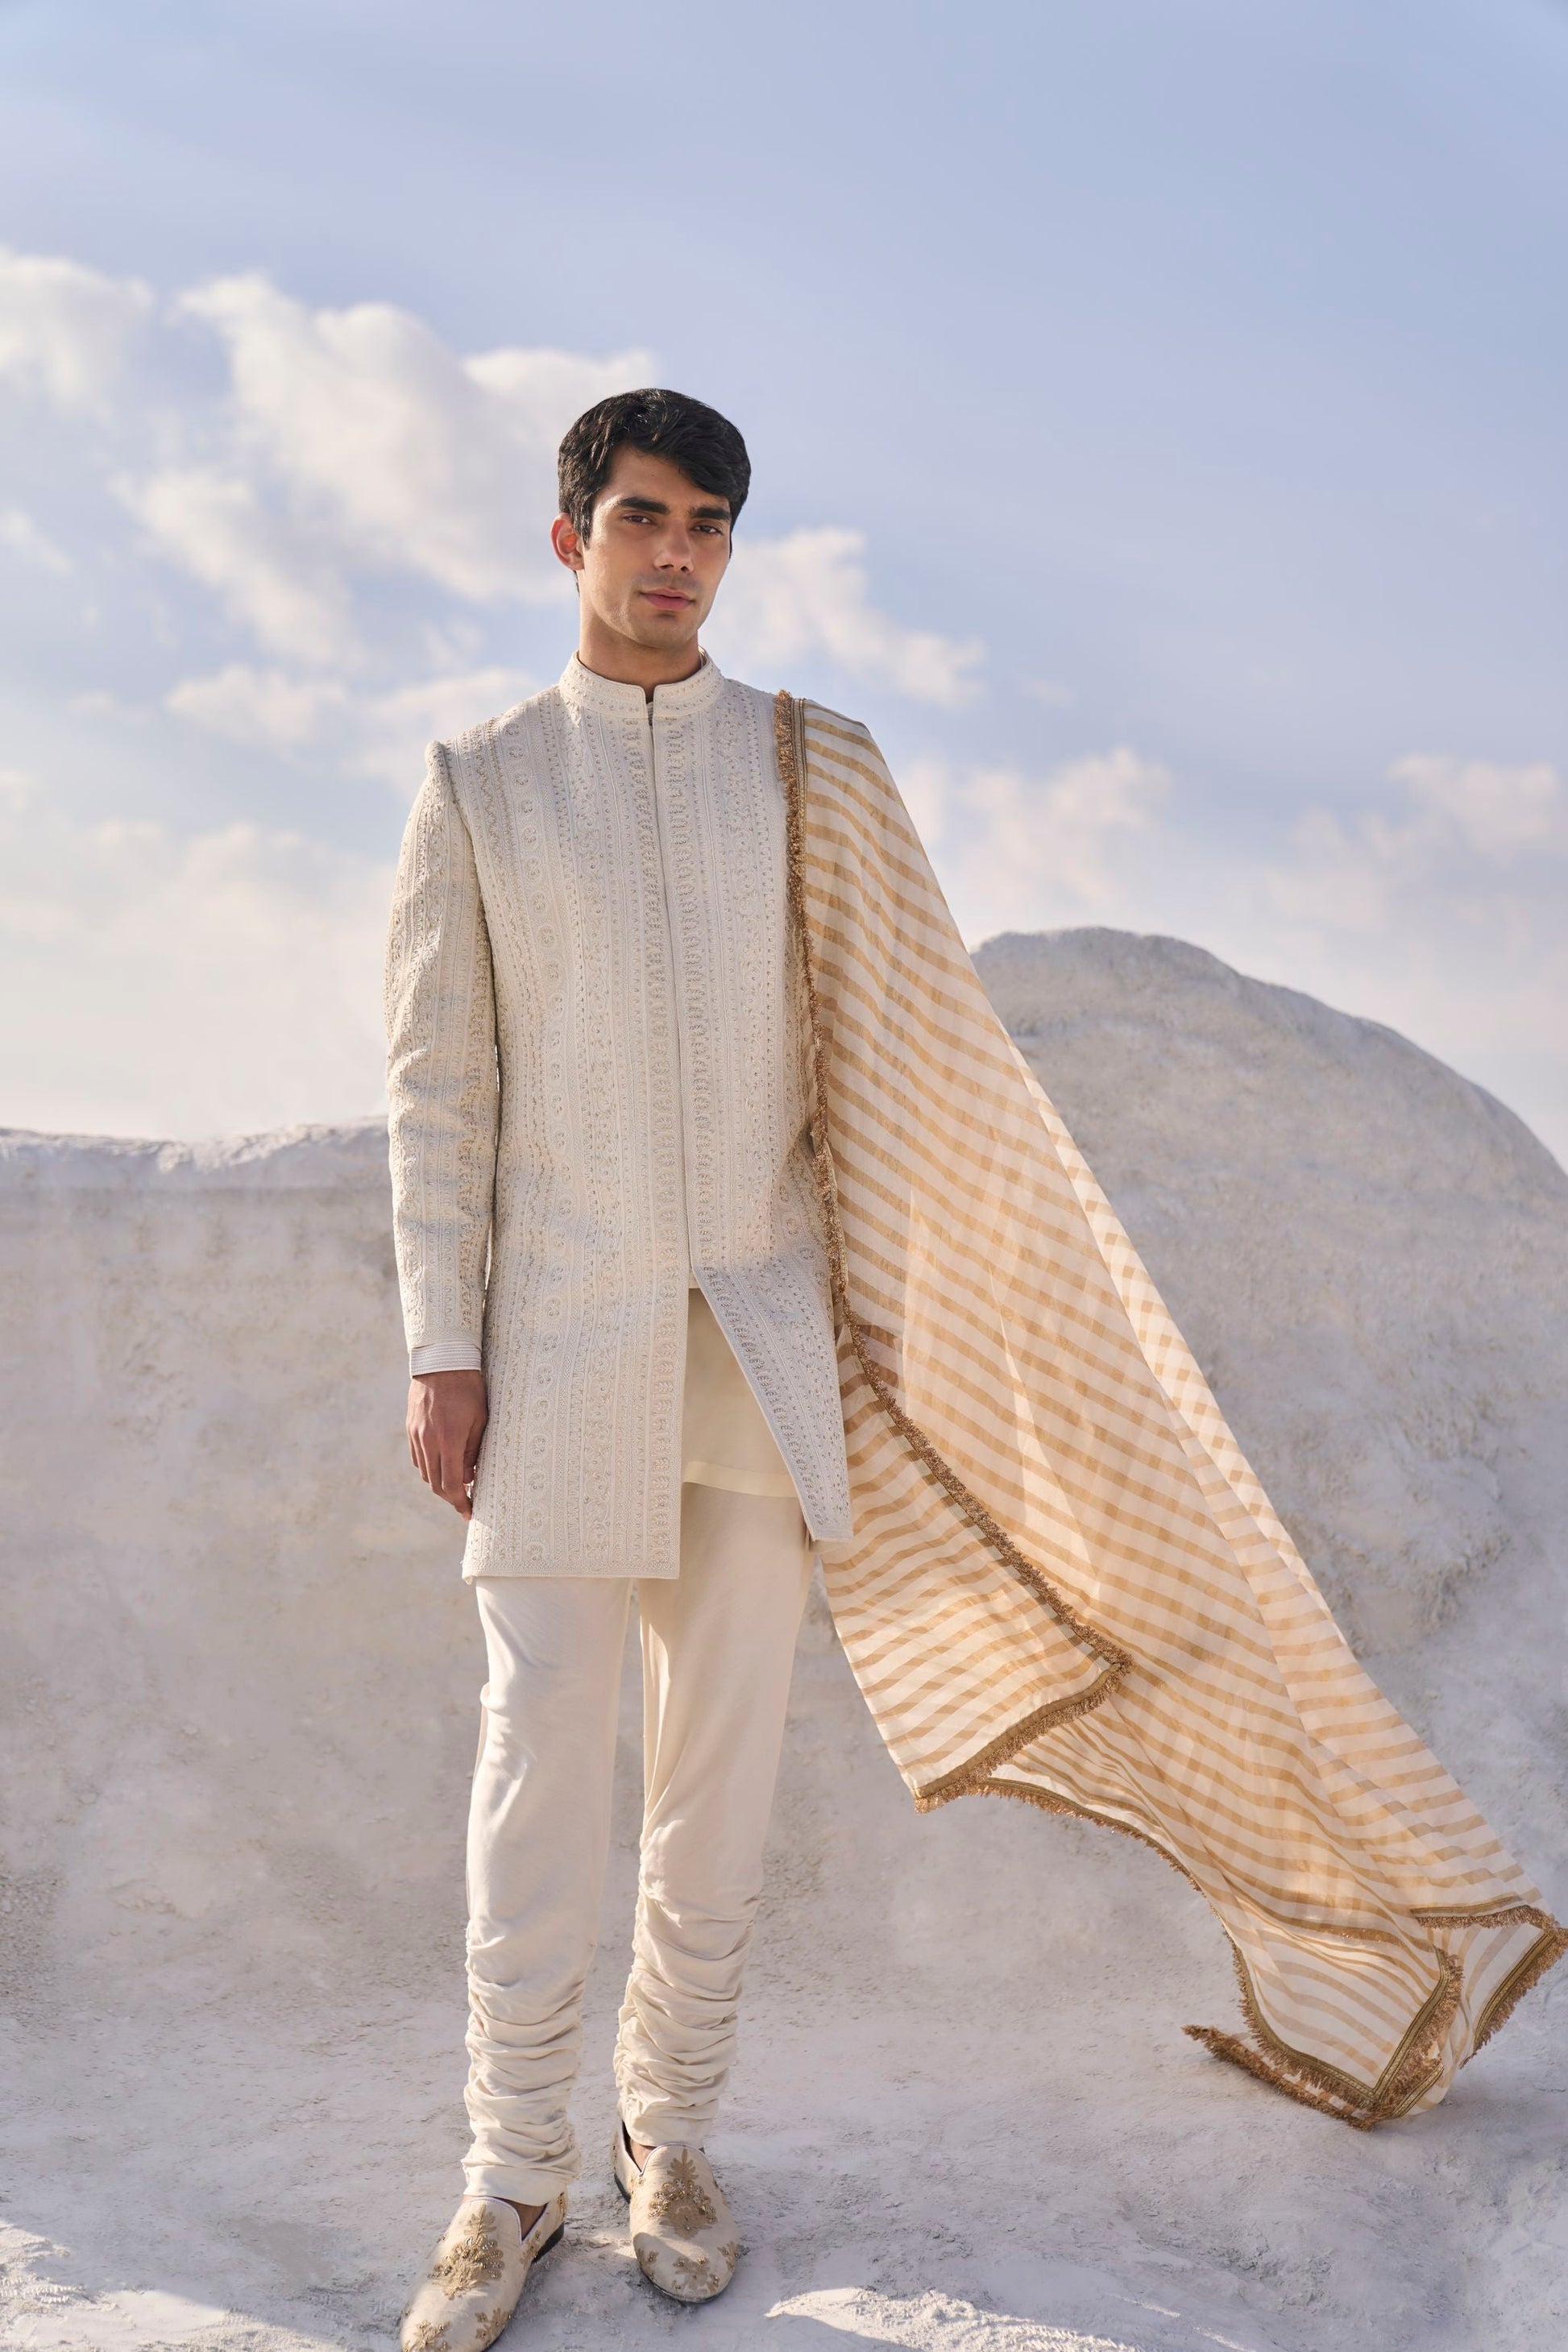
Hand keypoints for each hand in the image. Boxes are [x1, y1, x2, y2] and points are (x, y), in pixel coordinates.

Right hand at [407, 1370, 488, 1518]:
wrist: (442, 1361)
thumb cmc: (468, 1389)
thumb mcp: (480, 1420)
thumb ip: (472, 1452)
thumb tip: (468, 1478)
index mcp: (448, 1441)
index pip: (451, 1484)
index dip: (460, 1502)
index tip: (469, 1512)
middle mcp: (428, 1441)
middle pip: (435, 1483)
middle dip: (450, 1497)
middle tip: (464, 1501)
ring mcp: (415, 1435)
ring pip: (424, 1472)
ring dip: (439, 1482)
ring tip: (455, 1482)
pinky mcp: (410, 1428)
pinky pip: (416, 1457)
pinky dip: (428, 1467)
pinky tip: (441, 1464)